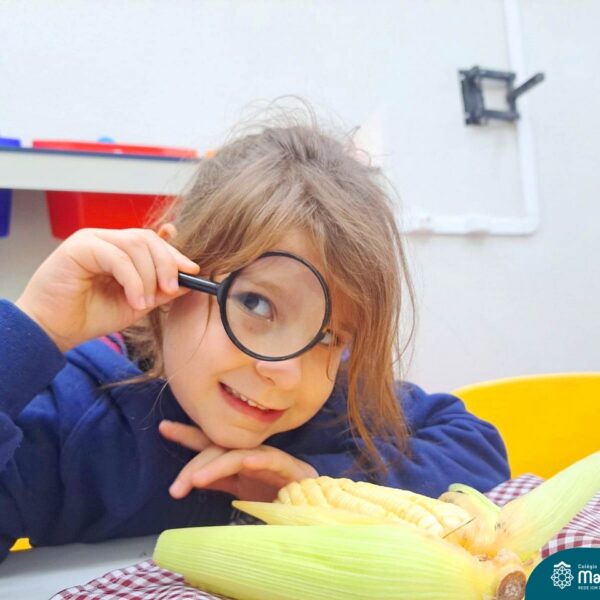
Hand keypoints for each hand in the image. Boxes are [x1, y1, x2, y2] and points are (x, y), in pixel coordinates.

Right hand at [15, 228, 198, 350]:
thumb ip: (160, 290)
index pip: (154, 241)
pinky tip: (136, 301)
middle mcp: (106, 239)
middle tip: (172, 289)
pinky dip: (133, 281)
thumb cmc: (90, 316)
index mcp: (120, 249)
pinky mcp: (79, 247)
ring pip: (135, 246)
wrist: (54, 330)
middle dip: (167, 263)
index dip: (175, 255)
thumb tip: (188, 280)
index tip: (193, 272)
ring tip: (147, 303)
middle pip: (148, 239)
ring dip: (149, 277)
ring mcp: (92, 239)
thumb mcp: (136, 304)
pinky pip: (118, 257)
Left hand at [159, 420, 317, 501]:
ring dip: (216, 466)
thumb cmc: (272, 490)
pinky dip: (259, 460)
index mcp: (236, 456)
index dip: (187, 434)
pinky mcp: (286, 466)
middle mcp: (249, 451)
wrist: (309, 499)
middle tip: (176, 488)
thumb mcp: (237, 487)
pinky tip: (247, 462)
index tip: (164, 427)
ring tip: (197, 480)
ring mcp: (267, 457)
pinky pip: (270, 460)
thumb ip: (217, 479)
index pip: (209, 442)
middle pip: (218, 450)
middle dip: (195, 466)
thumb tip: (191, 477)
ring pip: (237, 456)